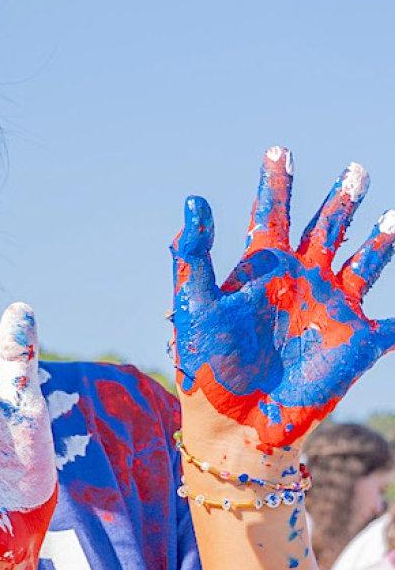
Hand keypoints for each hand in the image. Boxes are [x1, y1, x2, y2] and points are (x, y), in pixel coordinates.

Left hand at [172, 147, 394, 451]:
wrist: (233, 419)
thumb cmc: (206, 362)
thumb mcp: (194, 303)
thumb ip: (194, 253)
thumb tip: (194, 200)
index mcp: (262, 267)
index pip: (272, 215)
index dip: (276, 183)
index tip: (278, 150)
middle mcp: (301, 280)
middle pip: (327, 229)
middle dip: (341, 200)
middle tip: (356, 169)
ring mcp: (331, 308)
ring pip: (365, 262)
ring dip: (382, 240)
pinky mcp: (357, 342)